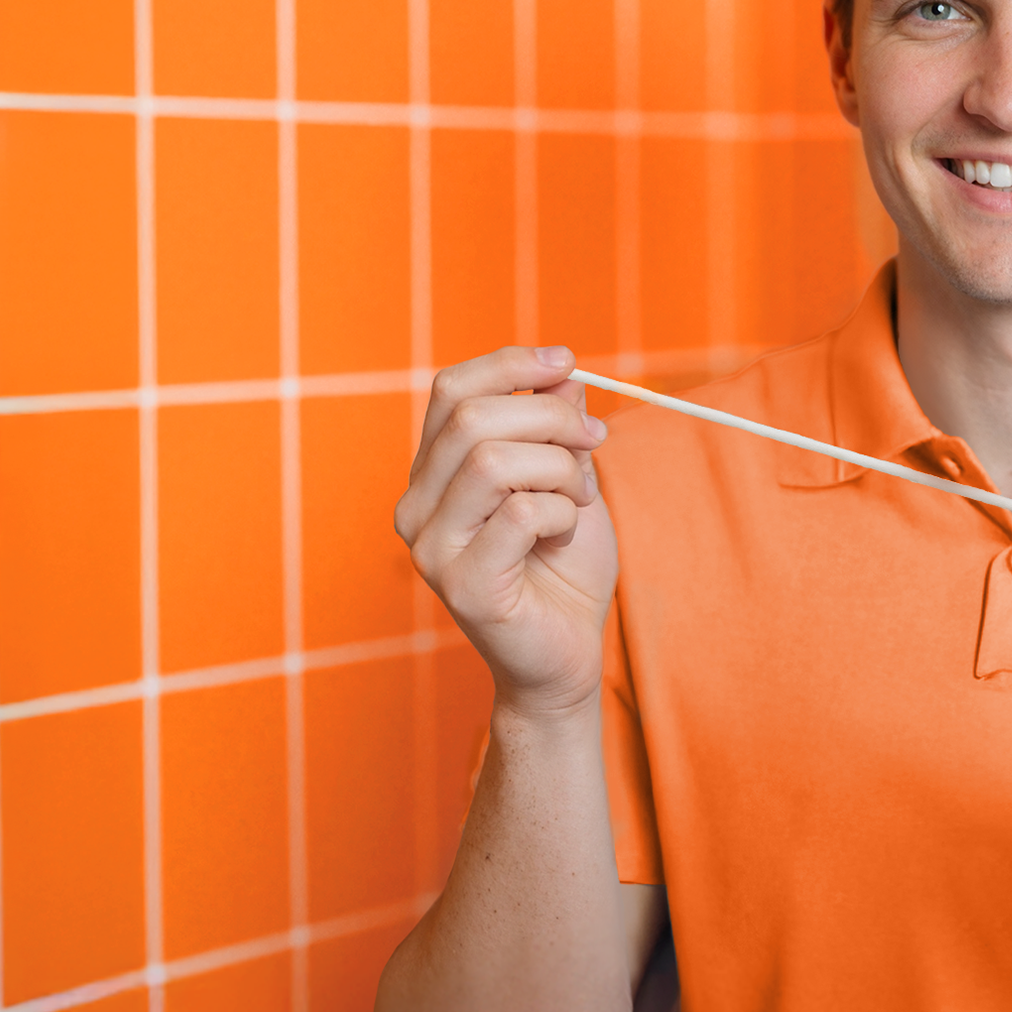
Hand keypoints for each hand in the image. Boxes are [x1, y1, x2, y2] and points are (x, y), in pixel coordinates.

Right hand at [394, 346, 616, 720]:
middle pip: (473, 417)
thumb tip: (562, 373)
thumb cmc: (563, 561)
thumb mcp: (568, 474)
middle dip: (552, 417)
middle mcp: (416, 505)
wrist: (569, 649)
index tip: (568, 362)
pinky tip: (565, 531)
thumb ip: (557, 425)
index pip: (451, 390)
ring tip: (579, 496)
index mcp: (433, 471)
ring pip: (494, 461)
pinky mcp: (462, 585)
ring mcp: (431, 548)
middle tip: (596, 440)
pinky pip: (520, 514)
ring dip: (559, 467)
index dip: (511, 364)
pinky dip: (561, 511)